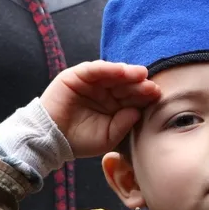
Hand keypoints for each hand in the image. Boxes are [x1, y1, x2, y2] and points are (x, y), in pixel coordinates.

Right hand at [40, 61, 160, 157]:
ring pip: (112, 74)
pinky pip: (94, 69)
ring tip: (141, 75)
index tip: (157, 97)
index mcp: (114, 105)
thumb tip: (138, 111)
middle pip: (125, 84)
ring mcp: (91, 82)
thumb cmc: (81, 140)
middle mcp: (104, 91)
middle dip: (139, 85)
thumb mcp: (108, 137)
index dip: (144, 96)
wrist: (51, 140)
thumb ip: (124, 124)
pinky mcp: (76, 76)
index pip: (131, 97)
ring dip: (127, 73)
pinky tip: (122, 71)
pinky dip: (108, 69)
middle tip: (152, 87)